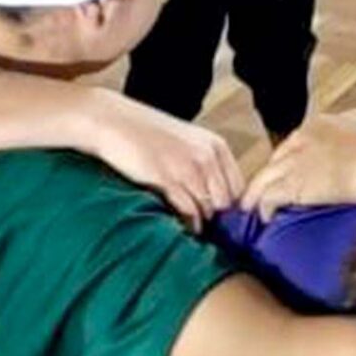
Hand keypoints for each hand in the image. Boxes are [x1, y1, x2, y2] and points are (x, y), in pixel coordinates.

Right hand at [83, 90, 243, 232]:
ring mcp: (188, 167)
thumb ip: (207, 165)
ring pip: (208, 209)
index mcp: (216, 146)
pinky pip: (187, 211)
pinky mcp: (167, 179)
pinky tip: (179, 226)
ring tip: (192, 232)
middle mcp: (207, 156)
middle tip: (206, 230)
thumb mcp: (189, 143)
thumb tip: (219, 200)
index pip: (239, 187)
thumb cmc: (150, 135)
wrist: (115, 122)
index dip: (231, 207)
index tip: (221, 220)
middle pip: (226, 201)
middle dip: (217, 218)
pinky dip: (186, 224)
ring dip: (200, 223)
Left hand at [242, 110, 355, 219]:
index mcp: (315, 125)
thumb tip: (354, 126)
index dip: (287, 160)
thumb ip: (350, 124)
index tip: (287, 171)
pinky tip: (265, 217)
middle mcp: (299, 140)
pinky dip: (265, 208)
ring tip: (251, 206)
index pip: (292, 144)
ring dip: (256, 194)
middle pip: (274, 161)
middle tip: (263, 190)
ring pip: (263, 179)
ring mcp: (294, 163)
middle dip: (268, 176)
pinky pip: (269, 198)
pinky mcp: (293, 185)